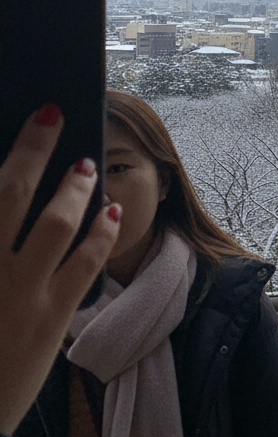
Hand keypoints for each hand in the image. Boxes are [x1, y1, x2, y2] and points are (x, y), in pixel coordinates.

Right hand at [0, 105, 120, 435]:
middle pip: (9, 195)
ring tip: (82, 165)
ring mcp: (17, 295)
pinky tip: (108, 214)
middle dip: (32, 149)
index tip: (28, 123)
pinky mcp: (50, 321)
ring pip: (53, 224)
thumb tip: (10, 207)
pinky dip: (99, 235)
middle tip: (50, 115)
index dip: (9, 157)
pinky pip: (84, 266)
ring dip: (71, 188)